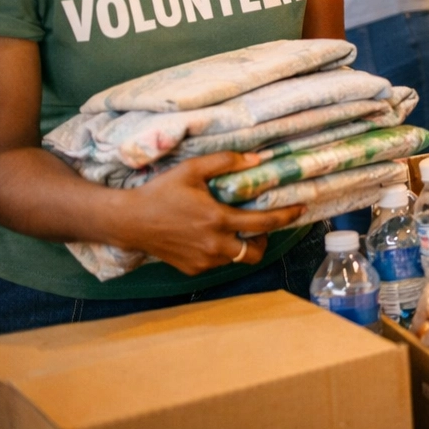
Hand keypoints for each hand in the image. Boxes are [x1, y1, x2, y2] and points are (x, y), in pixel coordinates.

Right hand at [116, 152, 305, 274]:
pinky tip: (210, 236)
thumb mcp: (192, 170)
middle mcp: (215, 245)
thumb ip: (225, 162)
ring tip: (233, 228)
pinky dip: (221, 252)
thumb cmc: (161, 192)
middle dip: (265, 240)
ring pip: (237, 258)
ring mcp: (203, 261)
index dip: (287, 216)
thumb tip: (257, 158)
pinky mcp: (192, 269)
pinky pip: (218, 263)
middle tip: (261, 225)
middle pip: (257, 252)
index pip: (265, 222)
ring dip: (242, 245)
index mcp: (218, 220)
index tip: (301, 208)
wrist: (128, 221)